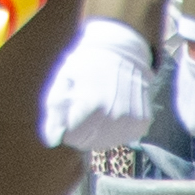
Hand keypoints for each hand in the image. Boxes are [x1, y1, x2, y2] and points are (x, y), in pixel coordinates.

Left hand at [38, 19, 156, 166]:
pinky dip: (114, 128)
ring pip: (103, 142)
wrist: (123, 52)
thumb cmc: (87, 65)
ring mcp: (131, 123)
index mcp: (94, 105)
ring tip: (100, 106)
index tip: (70, 109)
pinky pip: (120, 137)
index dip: (66, 125)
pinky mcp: (141, 125)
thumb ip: (55, 110)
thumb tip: (53, 139)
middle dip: (80, 129)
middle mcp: (115, 118)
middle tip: (84, 106)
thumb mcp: (64, 80)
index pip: (70, 136)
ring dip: (97, 131)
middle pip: (86, 142)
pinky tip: (114, 108)